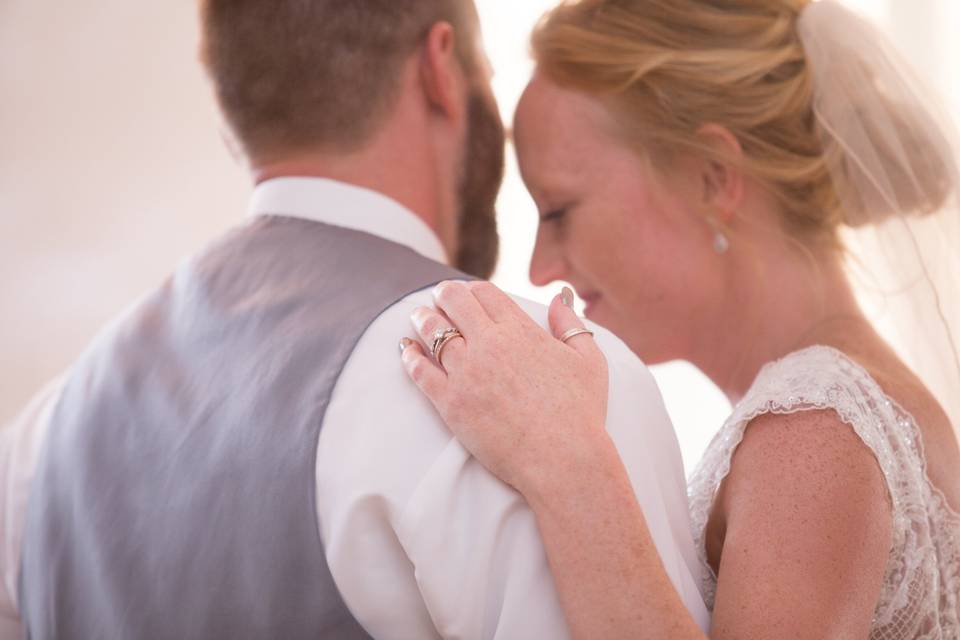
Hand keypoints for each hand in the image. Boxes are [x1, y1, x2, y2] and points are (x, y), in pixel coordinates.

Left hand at [400, 281, 609, 497]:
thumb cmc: (581, 413)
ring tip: (418, 316)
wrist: (562, 458)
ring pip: (433, 332)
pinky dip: (410, 356)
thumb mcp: (589, 360)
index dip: (473, 289)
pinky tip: (406, 349)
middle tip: (438, 297)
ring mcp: (466, 372)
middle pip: (454, 302)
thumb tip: (560, 296)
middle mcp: (489, 344)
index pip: (486, 293)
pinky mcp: (450, 402)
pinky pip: (421, 371)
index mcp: (520, 331)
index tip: (466, 293)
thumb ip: (570, 324)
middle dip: (444, 295)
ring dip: (423, 319)